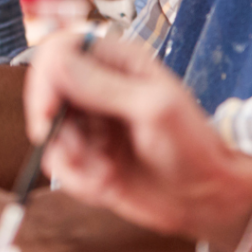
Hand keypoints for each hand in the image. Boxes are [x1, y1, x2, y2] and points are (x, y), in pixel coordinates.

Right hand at [25, 32, 251, 251]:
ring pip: (47, 129)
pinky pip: (58, 162)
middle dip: (54, 126)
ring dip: (69, 158)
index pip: (59, 49)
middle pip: (44, 90)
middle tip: (76, 154)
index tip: (49, 111)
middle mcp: (95, 85)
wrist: (207, 202)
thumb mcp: (153, 110)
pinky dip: (75, 179)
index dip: (46, 77)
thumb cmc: (193, 147)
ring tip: (103, 174)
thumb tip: (55, 61)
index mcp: (115, 61)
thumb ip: (103, 86)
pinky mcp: (85, 152)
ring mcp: (88, 120)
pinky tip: (105, 184)